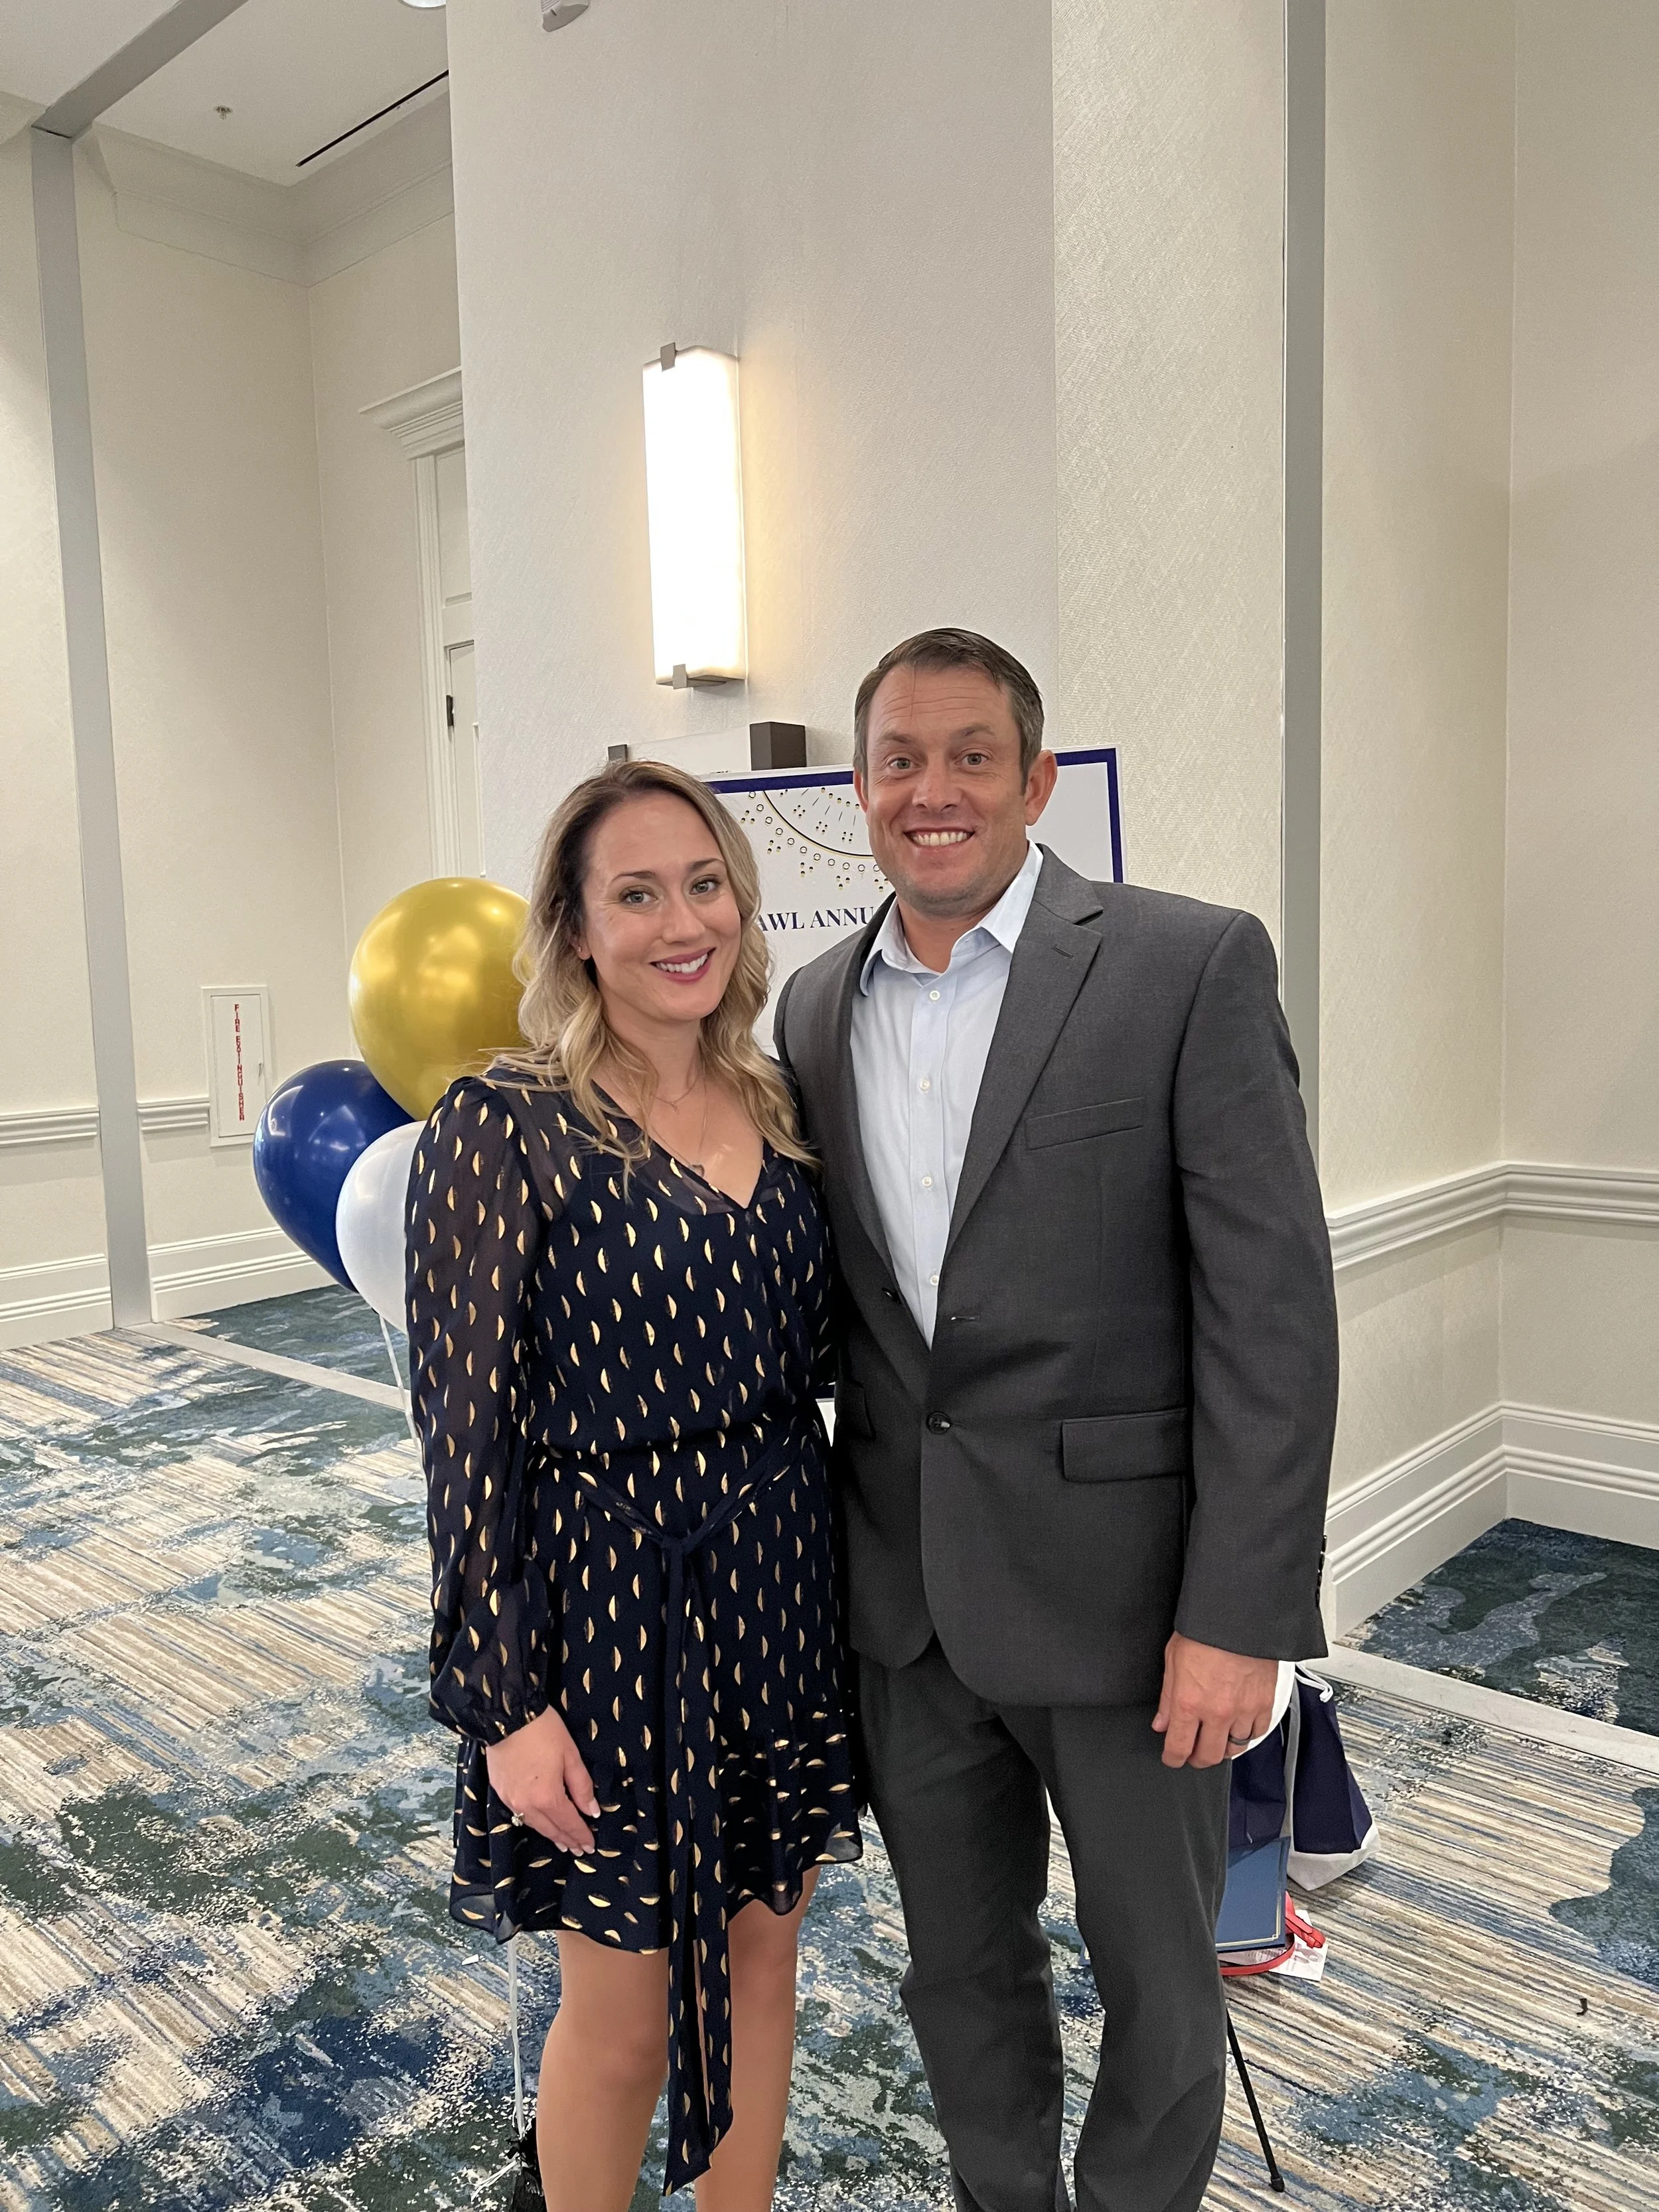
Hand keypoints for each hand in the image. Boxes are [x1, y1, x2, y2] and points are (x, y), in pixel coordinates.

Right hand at [484, 1706, 599, 1852]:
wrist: (507, 1715)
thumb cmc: (544, 1731)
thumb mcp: (570, 1755)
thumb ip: (582, 1786)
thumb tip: (592, 1811)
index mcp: (548, 1797)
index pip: (569, 1823)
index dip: (581, 1835)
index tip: (590, 1846)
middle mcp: (527, 1805)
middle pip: (550, 1829)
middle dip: (566, 1840)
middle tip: (578, 1849)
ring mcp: (510, 1800)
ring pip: (533, 1824)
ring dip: (549, 1834)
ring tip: (561, 1841)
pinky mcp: (499, 1791)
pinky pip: (519, 1814)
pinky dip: (533, 1821)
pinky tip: (539, 1822)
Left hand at [1151, 1632, 1278, 1769]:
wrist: (1240, 1615)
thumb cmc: (1205, 1631)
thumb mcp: (1173, 1659)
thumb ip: (1167, 1697)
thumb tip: (1162, 1722)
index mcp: (1189, 1702)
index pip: (1179, 1747)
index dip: (1173, 1758)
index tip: (1172, 1758)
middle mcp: (1217, 1712)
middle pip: (1208, 1756)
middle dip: (1197, 1759)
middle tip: (1193, 1753)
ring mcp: (1243, 1711)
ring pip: (1234, 1749)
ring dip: (1223, 1748)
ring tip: (1217, 1739)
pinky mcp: (1265, 1704)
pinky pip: (1257, 1734)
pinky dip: (1248, 1735)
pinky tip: (1240, 1727)